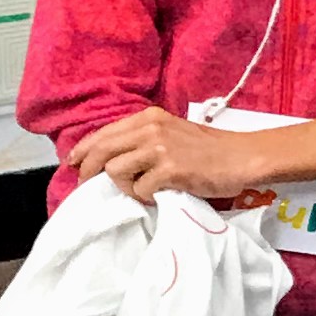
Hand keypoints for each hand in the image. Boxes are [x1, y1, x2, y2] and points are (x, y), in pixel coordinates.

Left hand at [67, 107, 277, 205]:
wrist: (242, 157)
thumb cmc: (210, 150)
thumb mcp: (172, 134)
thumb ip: (144, 140)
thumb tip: (112, 161)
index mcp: (149, 118)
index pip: (104, 133)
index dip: (83, 150)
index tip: (73, 163)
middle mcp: (150, 129)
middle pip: (102, 150)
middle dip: (88, 171)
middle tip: (88, 186)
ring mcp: (160, 148)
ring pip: (115, 170)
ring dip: (123, 187)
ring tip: (141, 191)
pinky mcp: (170, 169)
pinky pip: (140, 189)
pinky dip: (145, 197)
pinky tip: (160, 195)